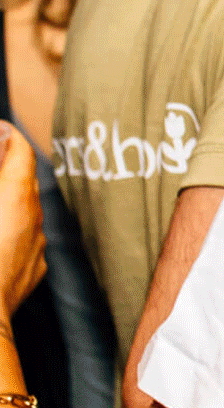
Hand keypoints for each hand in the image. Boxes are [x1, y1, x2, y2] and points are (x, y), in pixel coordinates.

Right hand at [0, 122, 45, 316]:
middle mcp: (33, 220)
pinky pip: (26, 240)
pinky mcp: (33, 271)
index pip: (21, 153)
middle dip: (8, 166)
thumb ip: (0, 181)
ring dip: (11, 199)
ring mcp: (36, 248)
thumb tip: (4, 167)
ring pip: (28, 212)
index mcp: (14, 201)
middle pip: (26, 180)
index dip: (9, 136)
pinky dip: (12, 229)